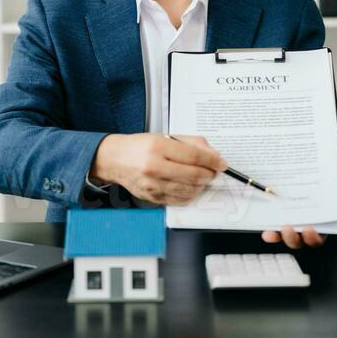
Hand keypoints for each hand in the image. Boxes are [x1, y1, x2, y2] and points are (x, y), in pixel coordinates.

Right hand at [90, 133, 227, 205]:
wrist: (115, 160)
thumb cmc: (140, 146)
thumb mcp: (164, 136)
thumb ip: (190, 143)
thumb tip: (212, 154)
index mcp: (158, 146)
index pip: (194, 156)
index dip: (212, 160)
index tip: (221, 162)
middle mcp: (154, 166)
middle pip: (194, 175)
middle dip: (210, 174)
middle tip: (214, 171)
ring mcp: (152, 185)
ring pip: (189, 190)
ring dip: (202, 185)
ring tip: (202, 178)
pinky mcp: (152, 197)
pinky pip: (179, 200)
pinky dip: (190, 194)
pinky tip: (191, 187)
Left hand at [261, 166, 336, 249]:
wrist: (314, 156)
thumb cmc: (332, 173)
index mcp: (323, 221)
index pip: (318, 237)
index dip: (313, 238)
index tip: (309, 229)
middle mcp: (305, 222)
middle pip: (299, 240)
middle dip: (294, 239)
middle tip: (290, 228)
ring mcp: (290, 218)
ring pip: (284, 235)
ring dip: (280, 236)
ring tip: (280, 226)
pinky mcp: (277, 211)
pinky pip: (272, 224)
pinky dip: (269, 231)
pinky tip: (266, 230)